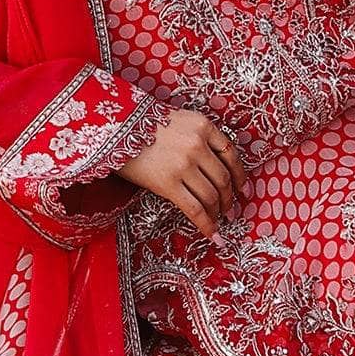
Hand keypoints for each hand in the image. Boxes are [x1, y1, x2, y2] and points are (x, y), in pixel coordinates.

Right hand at [116, 107, 246, 239]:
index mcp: (203, 125)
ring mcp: (183, 165)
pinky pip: (194, 209)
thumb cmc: (141, 124)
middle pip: (223, 178)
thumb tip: (213, 166)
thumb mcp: (177, 120)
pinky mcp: (168, 184)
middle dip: (229, 198)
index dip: (239, 175)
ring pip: (211, 196)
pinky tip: (213, 235)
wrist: (112, 128)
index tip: (241, 188)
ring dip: (218, 211)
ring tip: (218, 219)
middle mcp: (197, 144)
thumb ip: (198, 137)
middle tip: (229, 209)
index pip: (231, 154)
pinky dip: (207, 225)